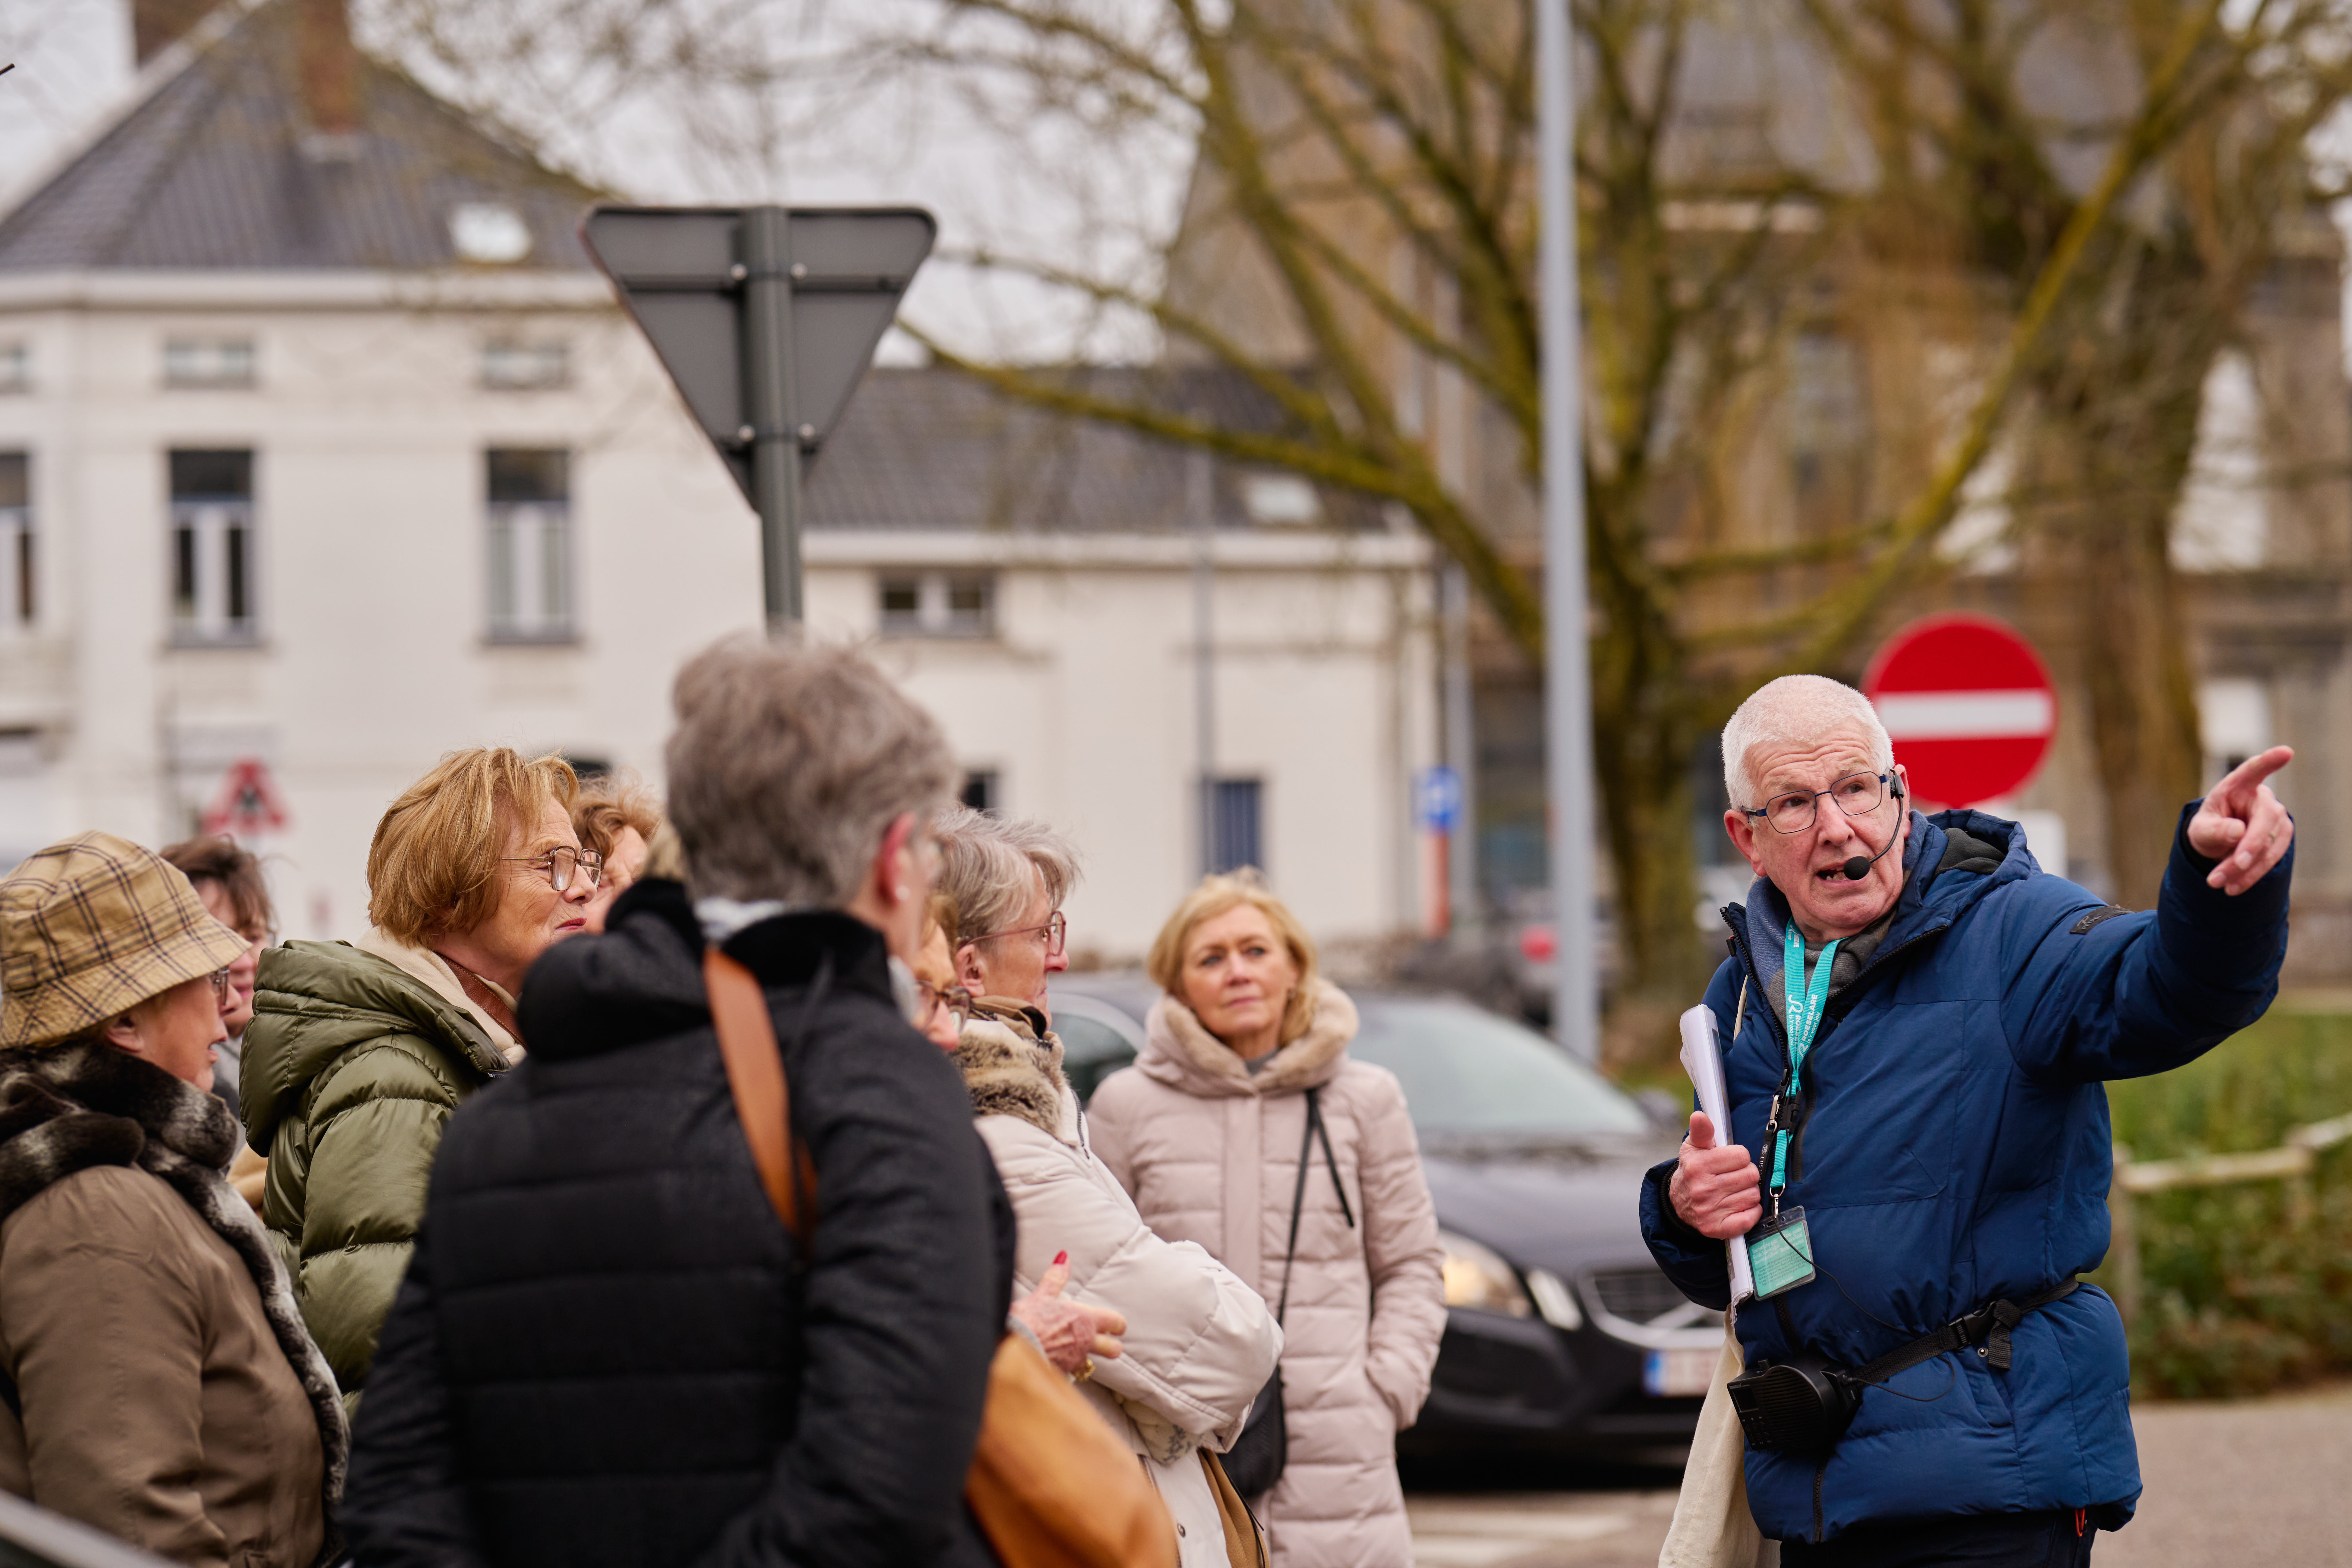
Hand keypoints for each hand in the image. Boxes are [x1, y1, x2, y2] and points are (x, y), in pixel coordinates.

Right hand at [1008, 1251, 1125, 1374]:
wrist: (1012, 1349)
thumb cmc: (1029, 1319)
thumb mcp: (1042, 1294)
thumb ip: (1056, 1277)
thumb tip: (1064, 1258)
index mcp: (1085, 1320)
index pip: (1115, 1322)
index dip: (1117, 1323)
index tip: (1116, 1324)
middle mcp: (1085, 1342)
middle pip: (1113, 1349)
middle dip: (1112, 1346)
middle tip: (1107, 1342)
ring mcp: (1074, 1360)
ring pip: (1091, 1364)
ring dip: (1087, 1360)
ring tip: (1077, 1353)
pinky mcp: (1061, 1374)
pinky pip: (1070, 1373)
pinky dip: (1067, 1369)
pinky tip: (1057, 1364)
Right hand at [1668, 1112, 1761, 1240]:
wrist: (1678, 1204)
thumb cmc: (1692, 1172)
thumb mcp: (1693, 1148)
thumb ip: (1701, 1131)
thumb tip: (1700, 1115)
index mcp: (1698, 1166)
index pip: (1742, 1155)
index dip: (1739, 1157)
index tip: (1730, 1161)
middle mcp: (1703, 1189)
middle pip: (1751, 1176)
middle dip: (1746, 1174)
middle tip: (1734, 1176)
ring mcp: (1710, 1211)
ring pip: (1753, 1196)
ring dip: (1748, 1193)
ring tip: (1734, 1191)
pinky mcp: (1717, 1228)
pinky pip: (1750, 1218)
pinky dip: (1750, 1212)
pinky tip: (1739, 1206)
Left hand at [2186, 746, 2294, 894]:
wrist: (2218, 843)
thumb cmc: (2209, 827)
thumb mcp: (2200, 828)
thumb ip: (2214, 829)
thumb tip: (2238, 832)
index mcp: (2238, 786)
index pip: (2254, 770)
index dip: (2269, 761)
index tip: (2286, 752)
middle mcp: (2262, 799)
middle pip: (2266, 821)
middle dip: (2249, 847)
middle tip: (2230, 869)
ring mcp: (2276, 819)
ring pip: (2269, 845)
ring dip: (2245, 868)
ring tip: (2217, 884)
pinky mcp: (2281, 839)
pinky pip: (2271, 859)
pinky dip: (2251, 875)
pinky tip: (2233, 887)